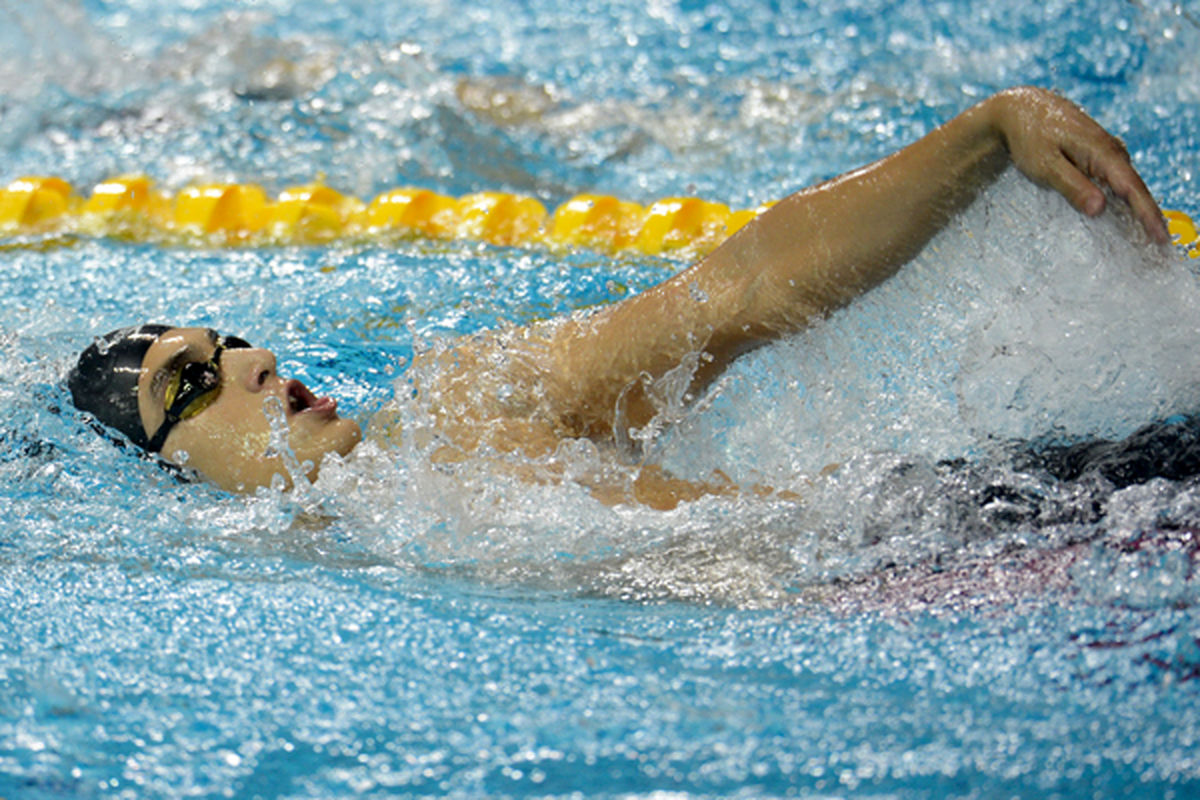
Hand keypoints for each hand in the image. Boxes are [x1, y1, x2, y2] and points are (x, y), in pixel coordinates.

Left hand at [985, 86, 1168, 243]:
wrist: (1019, 109)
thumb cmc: (1029, 137)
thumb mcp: (1045, 166)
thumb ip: (1072, 186)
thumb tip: (1100, 208)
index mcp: (1102, 151)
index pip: (1132, 188)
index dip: (1148, 214)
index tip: (1160, 237)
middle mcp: (1111, 149)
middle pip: (1135, 188)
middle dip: (1148, 215)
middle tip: (1160, 244)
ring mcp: (1105, 150)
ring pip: (1125, 183)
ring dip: (1137, 208)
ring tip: (1148, 236)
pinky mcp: (1097, 153)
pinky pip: (1115, 178)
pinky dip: (1122, 196)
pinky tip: (1125, 215)